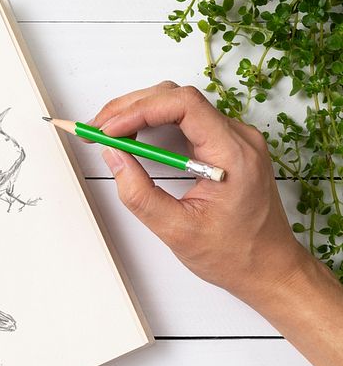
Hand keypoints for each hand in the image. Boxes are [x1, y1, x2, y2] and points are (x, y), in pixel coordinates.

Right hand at [92, 81, 342, 365]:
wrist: (270, 268)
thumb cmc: (236, 255)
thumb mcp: (178, 231)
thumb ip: (139, 193)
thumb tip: (114, 156)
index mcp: (234, 154)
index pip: (183, 104)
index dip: (139, 110)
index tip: (109, 129)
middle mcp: (238, 137)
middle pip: (176, 97)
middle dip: (130, 108)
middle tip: (95, 129)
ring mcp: (233, 138)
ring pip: (178, 103)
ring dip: (138, 112)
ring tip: (107, 131)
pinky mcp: (224, 144)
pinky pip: (185, 118)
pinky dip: (153, 122)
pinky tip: (131, 136)